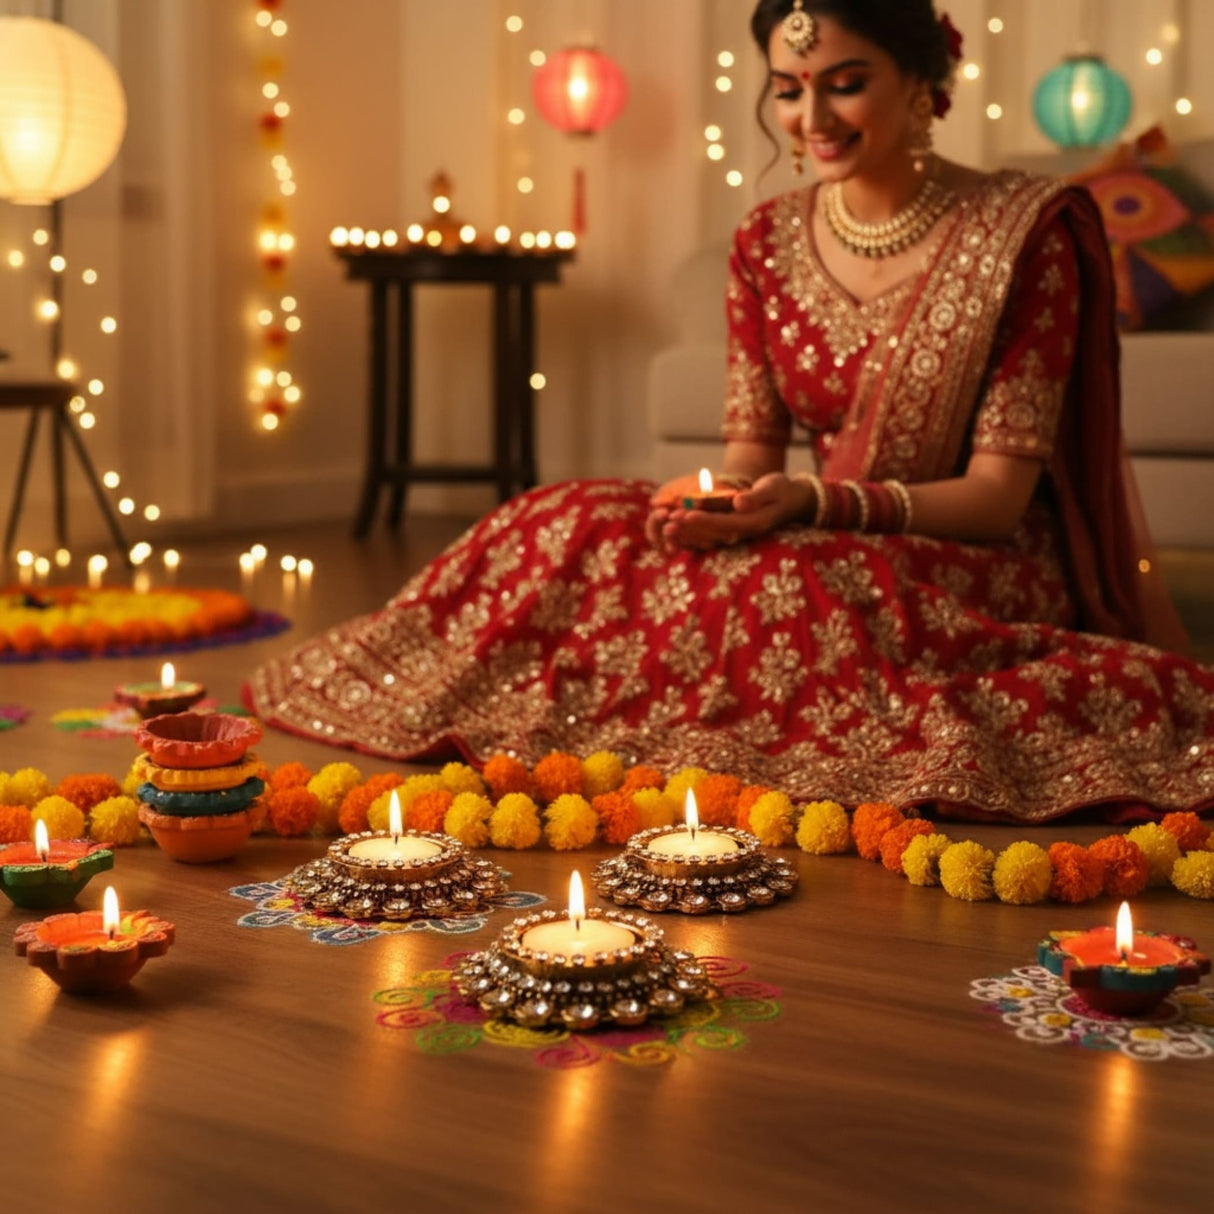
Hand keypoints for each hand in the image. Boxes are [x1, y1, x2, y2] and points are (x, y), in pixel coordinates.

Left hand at [646, 473, 814, 552]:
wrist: (794, 501)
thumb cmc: (783, 490)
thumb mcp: (774, 488)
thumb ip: (756, 497)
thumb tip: (738, 503)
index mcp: (754, 523)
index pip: (724, 523)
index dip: (703, 521)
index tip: (684, 516)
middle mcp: (744, 532)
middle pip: (712, 534)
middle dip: (689, 530)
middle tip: (666, 524)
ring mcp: (738, 533)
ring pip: (709, 537)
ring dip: (688, 534)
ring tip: (666, 527)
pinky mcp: (733, 530)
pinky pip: (711, 535)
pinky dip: (694, 533)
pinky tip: (676, 529)